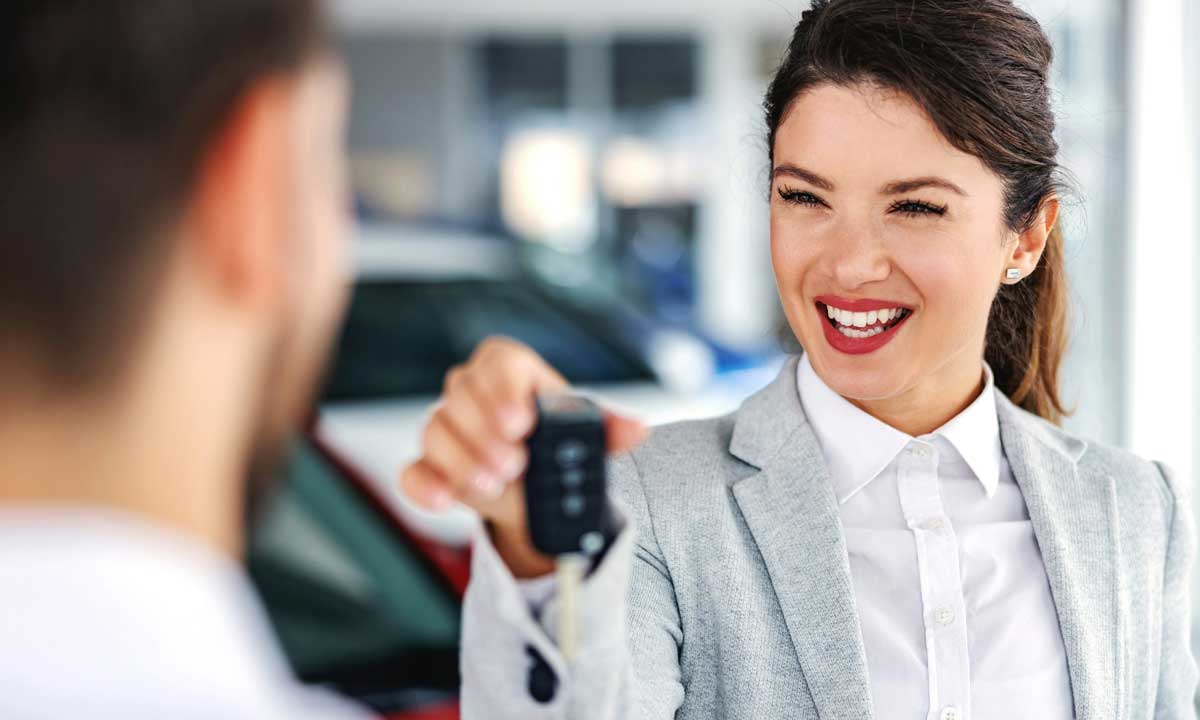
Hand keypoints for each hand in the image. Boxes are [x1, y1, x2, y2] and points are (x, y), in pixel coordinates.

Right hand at [400, 336, 647, 576]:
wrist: (537, 488)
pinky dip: (426, 485)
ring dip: (463, 460)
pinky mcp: (431, 465)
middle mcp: (472, 392)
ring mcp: (447, 428)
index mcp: (512, 371)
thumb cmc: (556, 445)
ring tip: (494, 484)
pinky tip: (445, 499)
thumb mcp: (587, 436)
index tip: (521, 422)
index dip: (505, 389)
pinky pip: (414, 470)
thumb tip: (637, 429)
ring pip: (436, 430)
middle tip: (513, 463)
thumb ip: (609, 430)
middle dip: (486, 432)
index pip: (499, 362)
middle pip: (461, 395)